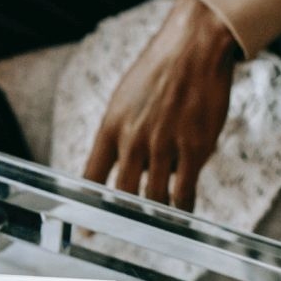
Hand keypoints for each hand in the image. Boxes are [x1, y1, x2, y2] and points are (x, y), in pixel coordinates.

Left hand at [84, 0, 238, 210]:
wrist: (193, 47)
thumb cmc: (158, 70)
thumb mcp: (124, 98)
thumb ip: (119, 133)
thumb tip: (116, 164)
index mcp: (111, 126)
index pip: (92, 176)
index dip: (89, 207)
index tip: (86, 228)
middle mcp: (133, 139)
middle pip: (123, 195)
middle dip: (123, 218)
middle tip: (127, 233)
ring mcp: (164, 146)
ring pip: (154, 198)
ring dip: (156, 215)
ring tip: (157, 226)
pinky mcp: (195, 149)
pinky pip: (185, 191)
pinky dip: (183, 208)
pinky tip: (182, 214)